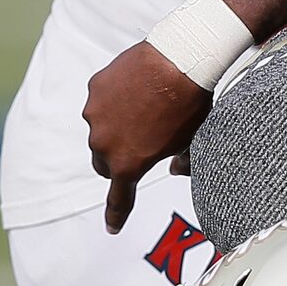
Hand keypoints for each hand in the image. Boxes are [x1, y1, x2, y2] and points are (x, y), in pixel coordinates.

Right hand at [84, 42, 209, 232]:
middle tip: (139, 145)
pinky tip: (138, 88)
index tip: (113, 227)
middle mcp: (104, 143)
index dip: (116, 215)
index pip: (119, 199)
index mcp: (128, 164)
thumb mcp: (191, 142)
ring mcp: (96, 114)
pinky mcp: (95, 88)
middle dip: (117, 160)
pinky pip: (102, 100)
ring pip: (100, 129)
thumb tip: (175, 170)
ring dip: (116, 126)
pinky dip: (115, 99)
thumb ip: (182, 163)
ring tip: (145, 107)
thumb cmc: (190, 104)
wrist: (181, 59)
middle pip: (103, 163)